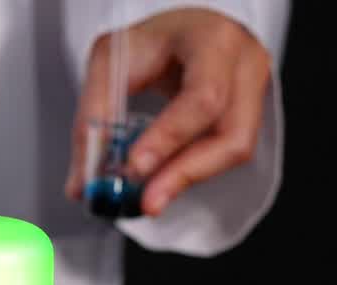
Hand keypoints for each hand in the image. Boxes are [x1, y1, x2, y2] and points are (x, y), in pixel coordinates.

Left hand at [66, 8, 272, 215]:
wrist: (179, 29)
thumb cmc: (151, 39)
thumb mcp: (110, 62)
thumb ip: (93, 118)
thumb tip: (82, 184)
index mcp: (213, 40)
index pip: (203, 96)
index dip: (170, 136)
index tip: (136, 166)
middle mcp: (245, 65)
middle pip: (231, 134)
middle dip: (184, 174)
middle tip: (147, 201)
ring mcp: (254, 91)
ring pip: (234, 150)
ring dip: (187, 178)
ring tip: (149, 198)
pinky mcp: (248, 114)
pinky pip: (225, 152)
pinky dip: (192, 170)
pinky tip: (164, 181)